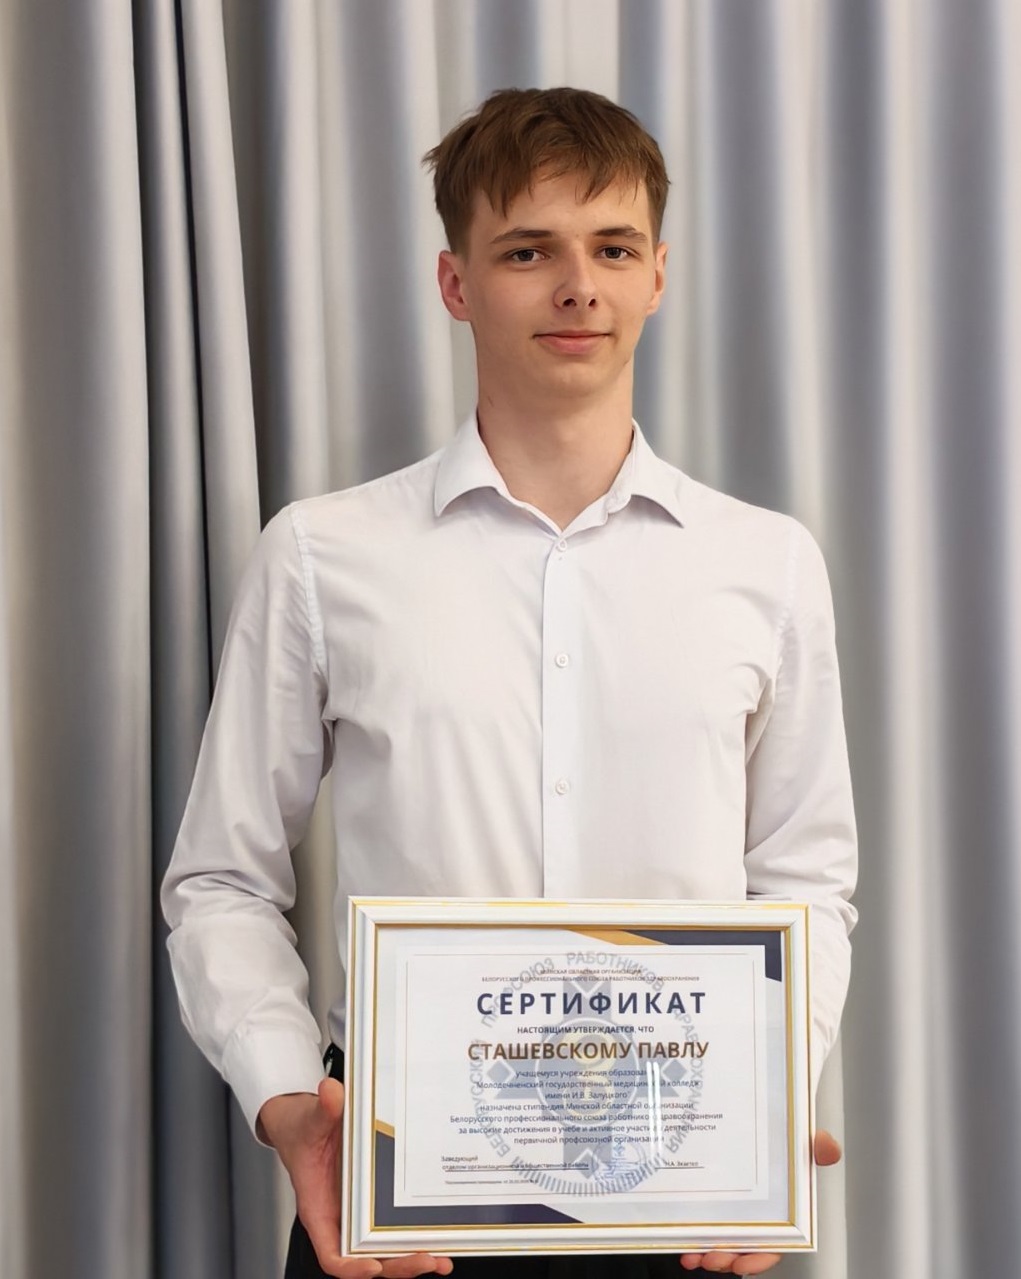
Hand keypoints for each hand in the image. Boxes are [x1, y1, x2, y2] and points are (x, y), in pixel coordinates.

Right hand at [258, 1079, 452, 1277]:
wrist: (305, 1123)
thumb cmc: (302, 1130)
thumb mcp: (309, 1119)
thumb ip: (322, 1110)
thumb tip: (330, 1092)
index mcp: (319, 1209)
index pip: (331, 1253)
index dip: (351, 1266)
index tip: (373, 1266)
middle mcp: (340, 1218)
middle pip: (367, 1258)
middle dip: (397, 1264)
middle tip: (428, 1259)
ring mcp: (359, 1213)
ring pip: (384, 1248)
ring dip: (412, 1256)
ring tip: (443, 1258)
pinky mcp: (374, 1201)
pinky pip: (393, 1225)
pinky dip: (415, 1234)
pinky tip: (441, 1233)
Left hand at [678, 1129, 841, 1274]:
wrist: (746, 1111)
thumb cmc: (780, 1139)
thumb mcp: (800, 1140)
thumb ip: (816, 1146)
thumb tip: (828, 1149)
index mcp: (778, 1211)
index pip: (773, 1244)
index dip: (759, 1258)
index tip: (743, 1262)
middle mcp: (754, 1214)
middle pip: (742, 1248)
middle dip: (727, 1259)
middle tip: (712, 1258)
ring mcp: (729, 1209)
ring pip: (719, 1241)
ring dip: (706, 1252)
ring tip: (694, 1254)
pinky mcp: (709, 1201)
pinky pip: (701, 1225)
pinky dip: (691, 1237)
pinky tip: (683, 1241)